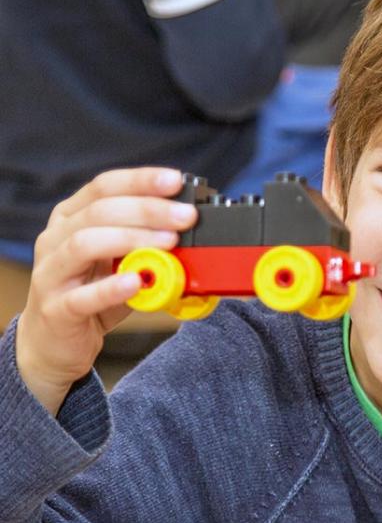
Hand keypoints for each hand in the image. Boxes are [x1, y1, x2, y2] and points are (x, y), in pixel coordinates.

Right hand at [16, 167, 196, 414]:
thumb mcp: (122, 263)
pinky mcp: (55, 309)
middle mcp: (55, 239)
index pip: (105, 186)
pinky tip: (136, 282)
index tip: (176, 181)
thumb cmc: (93, 295)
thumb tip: (189, 232)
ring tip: (168, 243)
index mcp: (72, 218)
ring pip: (85, 243)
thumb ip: (147, 246)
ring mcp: (51, 273)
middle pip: (100, 211)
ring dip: (132, 240)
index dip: (141, 180)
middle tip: (185, 216)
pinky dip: (111, 288)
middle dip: (148, 210)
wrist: (57, 342)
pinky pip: (82, 296)